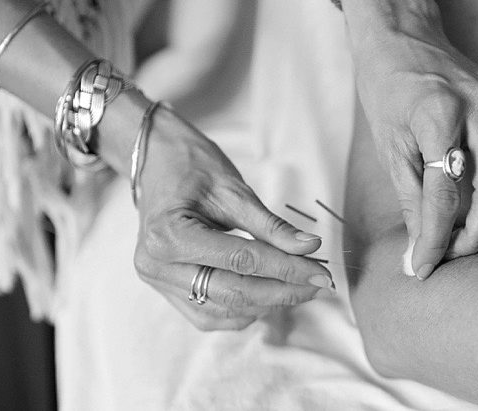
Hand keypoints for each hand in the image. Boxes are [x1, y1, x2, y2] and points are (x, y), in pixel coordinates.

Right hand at [131, 107, 334, 330]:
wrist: (155, 161)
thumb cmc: (191, 166)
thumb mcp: (234, 190)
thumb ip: (271, 226)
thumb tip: (310, 248)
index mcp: (169, 235)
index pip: (241, 262)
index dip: (287, 269)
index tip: (322, 272)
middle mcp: (157, 266)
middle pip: (233, 292)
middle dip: (282, 291)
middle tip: (319, 283)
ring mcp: (158, 283)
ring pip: (224, 310)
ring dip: (266, 304)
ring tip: (299, 286)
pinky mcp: (165, 291)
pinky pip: (210, 314)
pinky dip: (242, 310)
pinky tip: (267, 294)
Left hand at [352, 31, 477, 279]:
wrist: (404, 38)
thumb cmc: (388, 91)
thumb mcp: (389, 145)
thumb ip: (410, 198)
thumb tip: (419, 254)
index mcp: (438, 112)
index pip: (443, 194)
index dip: (433, 239)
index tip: (423, 268)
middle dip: (473, 236)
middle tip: (452, 257)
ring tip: (475, 233)